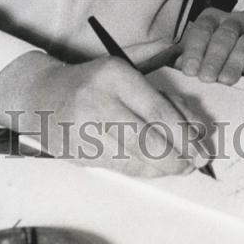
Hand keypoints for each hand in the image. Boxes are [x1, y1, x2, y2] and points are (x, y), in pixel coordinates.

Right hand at [0, 51, 211, 177]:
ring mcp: (85, 130)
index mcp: (115, 75)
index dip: (186, 136)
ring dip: (162, 169)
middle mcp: (99, 102)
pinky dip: (142, 171)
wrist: (41, 96)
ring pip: (136, 160)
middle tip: (193, 164)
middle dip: (177, 159)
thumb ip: (160, 86)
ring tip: (177, 167)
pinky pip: (120, 168)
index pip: (159, 112)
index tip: (202, 149)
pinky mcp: (78, 153)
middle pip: (149, 142)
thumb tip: (194, 114)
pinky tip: (153, 167)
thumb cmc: (92, 83)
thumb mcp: (125, 72)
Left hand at [175, 8, 243, 83]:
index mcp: (211, 18)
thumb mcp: (200, 44)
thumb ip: (187, 54)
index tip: (189, 70)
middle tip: (207, 78)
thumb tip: (174, 65)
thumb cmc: (217, 44)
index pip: (202, 30)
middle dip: (214, 59)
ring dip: (234, 63)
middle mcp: (233, 21)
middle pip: (224, 37)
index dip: (194, 51)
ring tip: (226, 80)